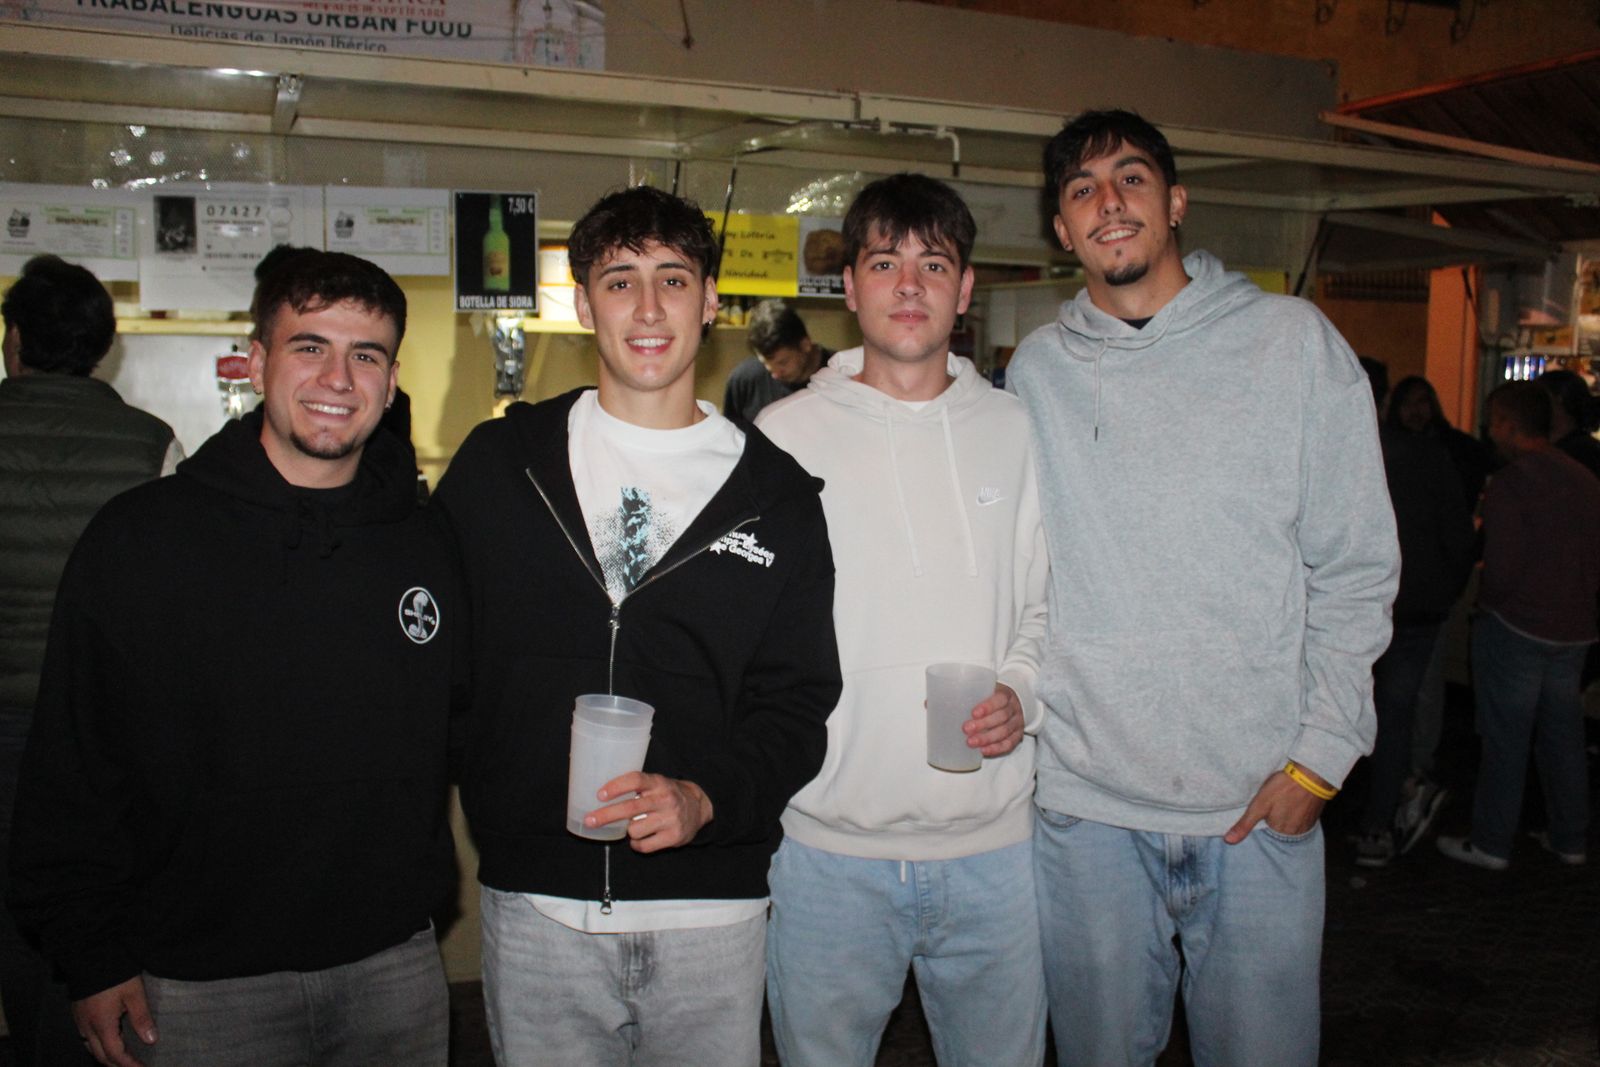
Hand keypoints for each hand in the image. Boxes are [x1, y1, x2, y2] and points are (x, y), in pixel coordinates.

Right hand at [72, 976, 155, 1066]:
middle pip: (101, 1056)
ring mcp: (80, 1021)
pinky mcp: (77, 1013)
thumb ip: (142, 1018)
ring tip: (122, 1059)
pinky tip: (107, 1042)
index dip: (129, 1065)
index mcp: (102, 1025)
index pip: (115, 1054)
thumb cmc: (115, 974)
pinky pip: (85, 1038)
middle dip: (117, 1065)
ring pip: (91, 1048)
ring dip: (106, 1056)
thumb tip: (151, 1041)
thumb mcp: (134, 994)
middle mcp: (87, 1027)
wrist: (90, 956)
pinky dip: (97, 1046)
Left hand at [585, 772, 713, 852]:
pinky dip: (637, 844)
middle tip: (590, 820)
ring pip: (635, 830)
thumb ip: (635, 787)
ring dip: (629, 830)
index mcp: (658, 783)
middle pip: (631, 808)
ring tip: (635, 826)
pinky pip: (644, 846)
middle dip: (606, 815)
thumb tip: (601, 795)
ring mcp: (670, 819)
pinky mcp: (674, 837)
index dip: (616, 787)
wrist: (698, 808)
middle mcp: (665, 799)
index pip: (636, 780)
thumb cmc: (667, 795)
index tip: (600, 795)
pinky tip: (641, 839)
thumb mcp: (655, 783)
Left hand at [963, 684, 1024, 756]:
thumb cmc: (993, 697)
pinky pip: (1008, 744)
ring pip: (1004, 732)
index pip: (1000, 699)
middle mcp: (1013, 709)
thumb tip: (935, 702)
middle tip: (966, 729)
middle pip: (1001, 717)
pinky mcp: (1017, 736)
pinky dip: (996, 748)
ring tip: (971, 742)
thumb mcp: (984, 691)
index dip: (988, 706)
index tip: (974, 713)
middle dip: (983, 724)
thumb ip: (967, 695)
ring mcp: (1017, 723)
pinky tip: (984, 751)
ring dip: (987, 739)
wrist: (1012, 704)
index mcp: (1005, 694)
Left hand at [1223, 769, 1326, 843]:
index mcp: (1280, 833)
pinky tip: (1292, 802)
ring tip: (1282, 803)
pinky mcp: (1313, 816)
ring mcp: (1307, 825)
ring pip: (1290, 825)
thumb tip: (1228, 840)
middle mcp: (1295, 833)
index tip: (1262, 812)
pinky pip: (1301, 820)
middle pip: (1279, 831)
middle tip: (1274, 805)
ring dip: (1285, 817)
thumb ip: (1244, 824)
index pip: (1265, 834)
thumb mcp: (1259, 805)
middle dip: (1273, 821)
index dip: (1261, 823)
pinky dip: (1295, 813)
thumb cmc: (1283, 788)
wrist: (1311, 775)